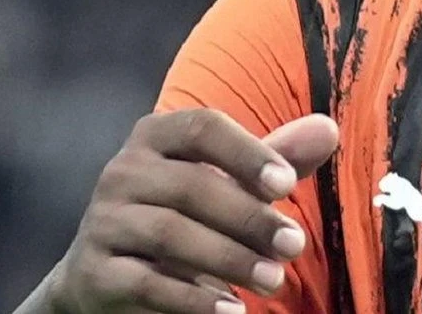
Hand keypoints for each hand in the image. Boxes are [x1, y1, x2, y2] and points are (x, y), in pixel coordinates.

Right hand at [47, 109, 340, 313]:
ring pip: (170, 234)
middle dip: (250, 219)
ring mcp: (103, 221)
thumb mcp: (227, 186)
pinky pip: (146, 283)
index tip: (288, 185)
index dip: (247, 153)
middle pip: (191, 185)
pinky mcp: (93, 271)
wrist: (107, 277)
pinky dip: (193, 299)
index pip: (202, 127)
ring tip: (273, 281)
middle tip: (295, 247)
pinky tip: (232, 311)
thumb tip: (328, 129)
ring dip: (230, 259)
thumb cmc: (185, 218)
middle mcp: (122, 172)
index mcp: (154, 138)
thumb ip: (275, 160)